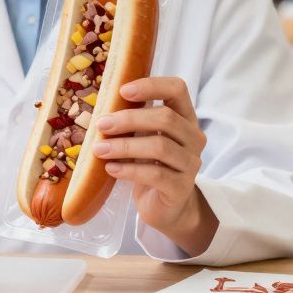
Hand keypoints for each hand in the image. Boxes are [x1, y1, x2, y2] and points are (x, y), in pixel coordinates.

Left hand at [91, 77, 218, 255]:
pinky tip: (111, 169)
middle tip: (101, 124)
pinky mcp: (182, 188)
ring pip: (160, 147)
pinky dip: (129, 170)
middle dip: (129, 119)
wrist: (164, 206)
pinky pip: (155, 174)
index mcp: (185, 117)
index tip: (123, 91)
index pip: (178, 89)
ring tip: (99, 149)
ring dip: (124, 146)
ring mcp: (191, 164)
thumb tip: (100, 105)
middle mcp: (194, 138)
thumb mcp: (142, 136)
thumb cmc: (149, 163)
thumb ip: (132, 120)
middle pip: (166, 118)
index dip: (151, 86)